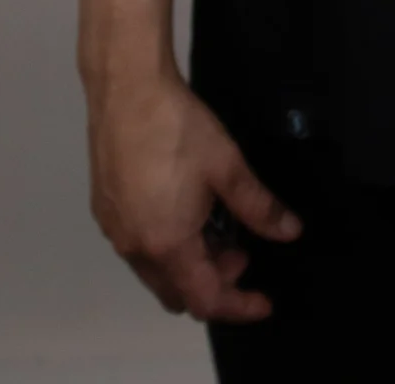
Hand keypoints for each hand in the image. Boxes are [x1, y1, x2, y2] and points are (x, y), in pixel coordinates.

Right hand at [86, 68, 303, 323]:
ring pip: (155, 272)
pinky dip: (165, 246)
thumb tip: (290, 232)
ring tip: (215, 227)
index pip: (206, 300)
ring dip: (189, 264)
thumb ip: (259, 207)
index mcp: (167, 244)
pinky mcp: (103, 208)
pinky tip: (183, 210)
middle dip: (215, 283)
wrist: (126, 88)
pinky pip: (138, 247)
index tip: (263, 302)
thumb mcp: (227, 166)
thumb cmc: (178, 128)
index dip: (239, 306)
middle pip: (177, 293)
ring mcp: (114, 230)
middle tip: (242, 250)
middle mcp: (134, 247)